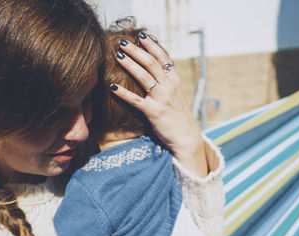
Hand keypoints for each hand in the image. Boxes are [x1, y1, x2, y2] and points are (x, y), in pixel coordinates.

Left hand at [111, 33, 207, 177]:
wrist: (186, 137)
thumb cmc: (178, 116)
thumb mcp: (175, 95)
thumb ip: (166, 82)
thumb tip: (155, 70)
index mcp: (174, 81)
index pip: (163, 58)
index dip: (152, 45)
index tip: (141, 35)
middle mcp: (169, 87)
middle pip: (151, 63)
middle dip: (137, 50)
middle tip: (123, 42)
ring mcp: (162, 99)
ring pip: (144, 77)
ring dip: (130, 65)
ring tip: (118, 55)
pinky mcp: (154, 112)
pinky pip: (136, 100)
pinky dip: (124, 93)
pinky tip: (113, 87)